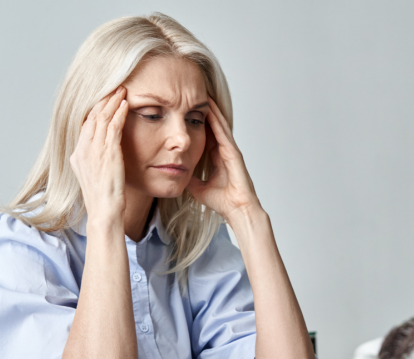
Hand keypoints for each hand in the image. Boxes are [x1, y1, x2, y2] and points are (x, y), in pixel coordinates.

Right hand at [70, 86, 128, 223]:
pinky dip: (119, 114)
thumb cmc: (104, 197)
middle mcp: (83, 150)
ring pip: (102, 118)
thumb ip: (96, 160)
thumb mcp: (96, 175)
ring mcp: (94, 151)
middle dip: (104, 100)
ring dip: (113, 102)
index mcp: (78, 155)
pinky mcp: (107, 154)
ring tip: (122, 90)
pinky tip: (126, 105)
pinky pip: (113, 127)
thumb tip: (104, 152)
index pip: (86, 124)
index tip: (105, 97)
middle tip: (115, 87)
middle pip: (92, 116)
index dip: (95, 109)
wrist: (103, 211)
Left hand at [187, 98, 261, 223]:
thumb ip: (190, 179)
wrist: (237, 210)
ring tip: (202, 94)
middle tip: (194, 94)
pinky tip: (210, 108)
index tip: (187, 109)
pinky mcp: (234, 152)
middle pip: (213, 125)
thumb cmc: (223, 201)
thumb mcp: (198, 188)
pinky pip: (223, 132)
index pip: (205, 134)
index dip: (197, 121)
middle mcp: (224, 151)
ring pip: (219, 124)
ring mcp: (230, 150)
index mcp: (217, 157)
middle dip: (205, 110)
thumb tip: (176, 175)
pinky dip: (217, 120)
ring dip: (212, 109)